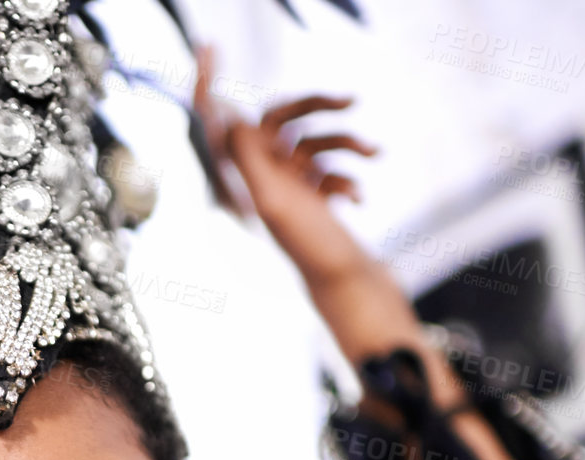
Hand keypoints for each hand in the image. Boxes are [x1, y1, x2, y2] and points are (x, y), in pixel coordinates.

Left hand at [192, 46, 376, 287]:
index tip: (209, 47)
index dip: (210, 84)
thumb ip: (252, 160)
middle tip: (351, 100)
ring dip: (347, 142)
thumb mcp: (275, 201)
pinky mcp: (311, 195)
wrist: (346, 286)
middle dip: (317, 106)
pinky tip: (358, 199)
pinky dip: (348, 176)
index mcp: (239, 181)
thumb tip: (235, 120)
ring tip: (375, 154)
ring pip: (313, 139)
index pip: (220, 122)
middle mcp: (258, 181)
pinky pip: (329, 166)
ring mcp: (286, 186)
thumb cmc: (309, 248)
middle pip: (280, 119)